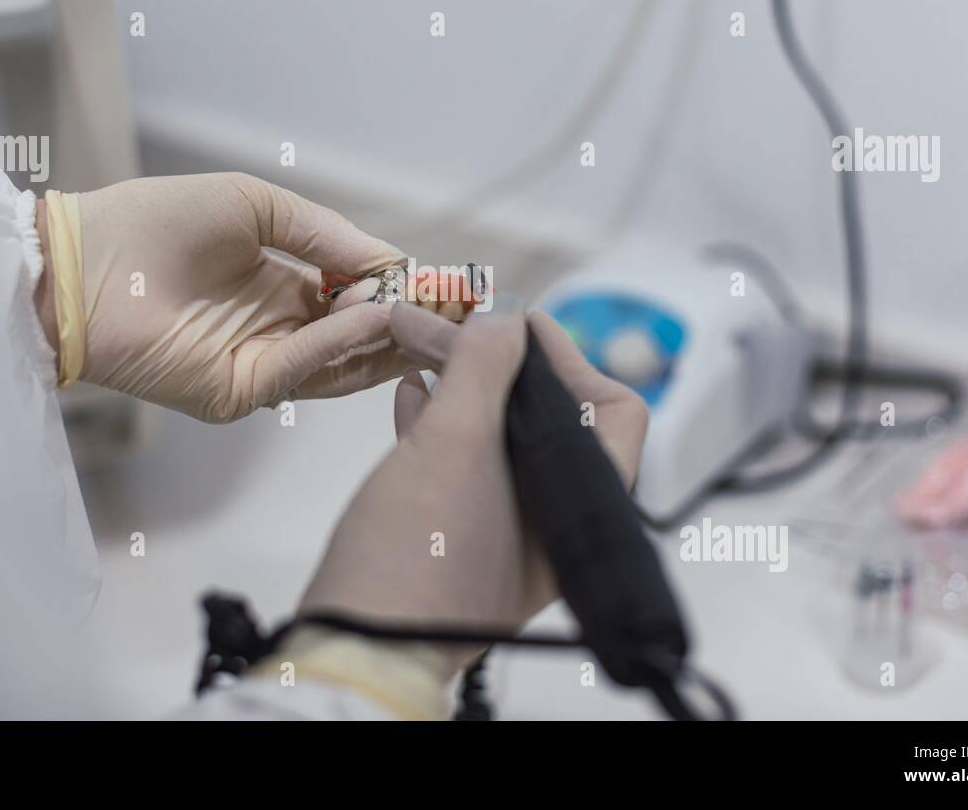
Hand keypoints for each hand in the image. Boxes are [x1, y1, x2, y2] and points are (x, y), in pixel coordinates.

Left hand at [45, 172, 411, 422]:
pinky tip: (373, 314)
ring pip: (341, 363)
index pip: (356, 299)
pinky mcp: (238, 392)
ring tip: (427, 310)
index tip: (442, 281)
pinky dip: (339, 344)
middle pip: (358, 338)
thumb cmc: (155, 221)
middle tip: (454, 306)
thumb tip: (391, 263)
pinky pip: (300, 369)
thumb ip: (325, 236)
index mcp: (280, 287)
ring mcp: (259, 364)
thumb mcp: (256, 207)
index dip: (397, 290)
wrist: (82, 259)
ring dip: (385, 337)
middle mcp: (277, 330)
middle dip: (407, 322)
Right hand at [297, 306, 648, 683]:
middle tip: (452, 325)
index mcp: (580, 504)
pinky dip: (439, 421)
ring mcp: (504, 529)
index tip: (516, 324)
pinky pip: (461, 464)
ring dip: (463, 384)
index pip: (611, 407)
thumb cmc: (416, 560)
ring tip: (422, 345)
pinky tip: (410, 395)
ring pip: (497, 434)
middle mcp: (552, 518)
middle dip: (497, 361)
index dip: (568, 354)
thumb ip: (486, 369)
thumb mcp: (457, 443)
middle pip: (547, 414)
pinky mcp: (456, 536)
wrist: (356, 646)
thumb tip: (502, 322)